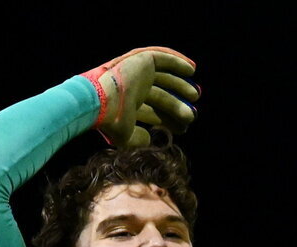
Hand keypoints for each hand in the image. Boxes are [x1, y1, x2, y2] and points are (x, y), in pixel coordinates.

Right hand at [82, 47, 198, 147]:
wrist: (100, 102)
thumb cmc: (110, 122)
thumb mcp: (126, 136)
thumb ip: (139, 138)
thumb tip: (150, 138)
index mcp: (128, 105)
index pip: (152, 111)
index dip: (168, 120)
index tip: (184, 128)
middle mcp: (133, 87)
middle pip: (161, 96)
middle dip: (176, 105)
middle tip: (192, 115)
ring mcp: (136, 73)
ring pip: (164, 78)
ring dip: (180, 85)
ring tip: (196, 95)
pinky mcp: (141, 60)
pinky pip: (162, 58)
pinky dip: (177, 62)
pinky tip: (192, 70)